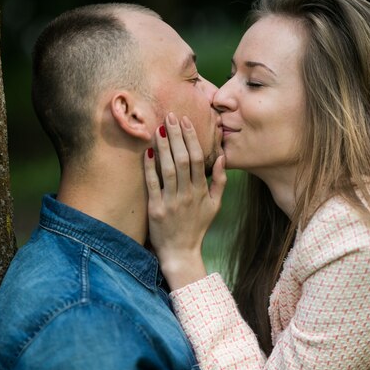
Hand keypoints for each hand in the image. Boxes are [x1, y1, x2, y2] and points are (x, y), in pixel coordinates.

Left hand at [144, 112, 225, 290]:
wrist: (182, 253)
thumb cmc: (198, 226)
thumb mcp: (215, 205)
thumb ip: (219, 181)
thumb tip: (221, 157)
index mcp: (201, 191)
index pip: (197, 158)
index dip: (191, 138)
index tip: (185, 121)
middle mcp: (187, 194)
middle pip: (182, 159)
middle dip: (176, 136)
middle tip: (170, 116)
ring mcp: (171, 202)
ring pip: (168, 169)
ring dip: (164, 147)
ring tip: (159, 128)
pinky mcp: (156, 210)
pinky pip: (153, 184)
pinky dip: (150, 167)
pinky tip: (147, 151)